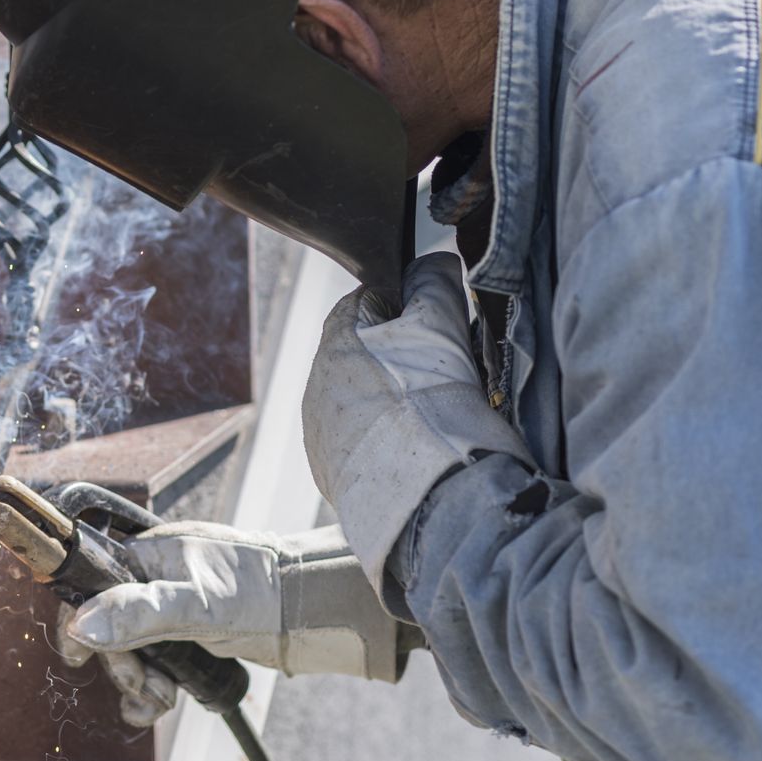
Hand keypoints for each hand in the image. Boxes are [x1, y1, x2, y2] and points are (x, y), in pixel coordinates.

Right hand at [57, 522, 409, 726]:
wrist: (317, 612)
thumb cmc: (264, 594)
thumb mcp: (197, 605)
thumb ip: (139, 612)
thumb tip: (81, 623)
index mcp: (152, 554)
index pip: (94, 584)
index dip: (83, 621)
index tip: (80, 658)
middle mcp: (158, 577)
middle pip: (110, 625)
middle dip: (123, 663)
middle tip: (148, 684)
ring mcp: (175, 606)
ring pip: (133, 649)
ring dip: (140, 682)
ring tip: (162, 699)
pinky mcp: (192, 634)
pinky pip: (157, 662)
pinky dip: (155, 686)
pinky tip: (165, 701)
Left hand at [301, 252, 534, 594]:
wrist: (428, 497)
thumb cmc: (432, 404)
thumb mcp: (440, 326)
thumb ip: (435, 283)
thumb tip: (434, 262)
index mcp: (334, 342)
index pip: (365, 302)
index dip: (405, 305)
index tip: (438, 323)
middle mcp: (316, 386)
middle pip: (362, 353)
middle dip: (399, 357)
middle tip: (445, 372)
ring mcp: (321, 434)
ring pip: (361, 400)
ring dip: (392, 401)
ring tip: (435, 417)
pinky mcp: (333, 476)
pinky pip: (362, 444)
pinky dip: (387, 441)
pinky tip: (418, 449)